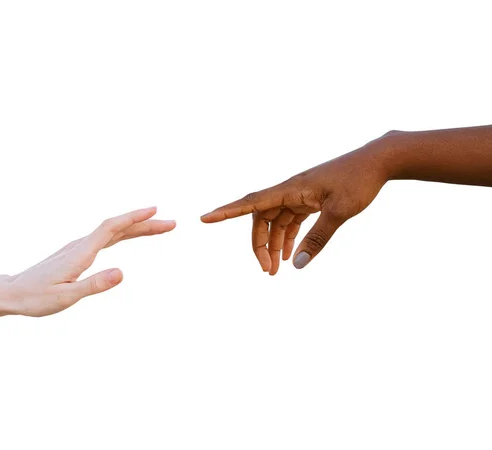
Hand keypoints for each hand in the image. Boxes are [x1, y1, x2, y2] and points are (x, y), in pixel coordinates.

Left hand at [5, 207, 174, 316]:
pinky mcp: (78, 252)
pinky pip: (107, 237)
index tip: (156, 211)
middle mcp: (81, 245)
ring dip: (138, 227)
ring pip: (114, 232)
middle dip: (146, 223)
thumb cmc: (36, 298)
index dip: (134, 217)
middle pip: (118, 227)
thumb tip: (123, 272)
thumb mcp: (66, 297)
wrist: (11, 293)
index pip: (112, 228)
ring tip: (160, 227)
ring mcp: (79, 247)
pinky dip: (124, 233)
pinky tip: (130, 234)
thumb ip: (94, 285)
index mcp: (81, 252)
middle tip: (172, 224)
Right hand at [201, 134, 393, 272]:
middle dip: (260, 245)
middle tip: (267, 271)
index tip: (205, 219)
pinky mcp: (310, 199)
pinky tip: (290, 254)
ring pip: (275, 221)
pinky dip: (289, 237)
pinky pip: (291, 220)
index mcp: (290, 189)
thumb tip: (296, 264)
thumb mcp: (339, 212)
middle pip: (261, 218)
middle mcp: (289, 191)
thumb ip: (317, 239)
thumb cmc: (358, 181)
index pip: (251, 203)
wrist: (378, 160)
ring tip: (277, 269)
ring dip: (274, 244)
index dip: (226, 212)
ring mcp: (299, 195)